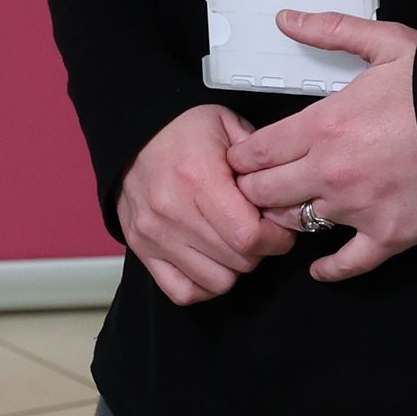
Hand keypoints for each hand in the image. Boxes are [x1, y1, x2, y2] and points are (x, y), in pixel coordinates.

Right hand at [118, 103, 299, 305]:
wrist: (132, 132)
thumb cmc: (183, 128)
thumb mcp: (227, 123)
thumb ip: (260, 158)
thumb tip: (284, 194)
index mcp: (198, 178)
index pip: (249, 236)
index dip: (276, 238)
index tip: (279, 227)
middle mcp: (173, 211)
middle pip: (239, 261)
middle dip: (260, 250)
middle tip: (259, 230)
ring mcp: (155, 235)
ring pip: (217, 281)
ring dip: (235, 267)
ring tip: (233, 242)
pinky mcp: (142, 249)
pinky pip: (184, 291)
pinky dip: (205, 285)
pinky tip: (212, 261)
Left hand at [225, 13, 416, 281]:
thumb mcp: (386, 43)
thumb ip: (331, 31)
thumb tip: (287, 18)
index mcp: (323, 126)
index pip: (255, 152)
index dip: (239, 155)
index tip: (238, 156)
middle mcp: (330, 174)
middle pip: (263, 193)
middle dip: (250, 188)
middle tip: (249, 184)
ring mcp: (358, 210)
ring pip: (296, 225)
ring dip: (285, 218)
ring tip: (283, 210)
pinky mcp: (387, 237)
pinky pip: (347, 263)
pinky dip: (329, 269)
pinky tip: (318, 268)